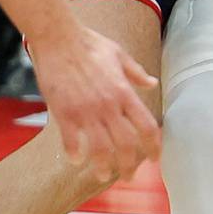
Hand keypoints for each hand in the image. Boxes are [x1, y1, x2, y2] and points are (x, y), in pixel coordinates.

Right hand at [28, 20, 159, 183]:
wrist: (58, 38)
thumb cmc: (89, 43)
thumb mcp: (119, 55)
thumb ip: (136, 73)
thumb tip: (152, 83)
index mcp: (124, 92)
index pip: (147, 127)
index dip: (154, 147)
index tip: (155, 158)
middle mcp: (108, 105)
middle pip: (126, 145)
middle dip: (129, 166)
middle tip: (128, 176)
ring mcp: (86, 111)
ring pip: (100, 150)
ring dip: (103, 167)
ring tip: (102, 175)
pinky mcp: (64, 112)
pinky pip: (72, 142)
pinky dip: (75, 155)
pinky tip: (76, 160)